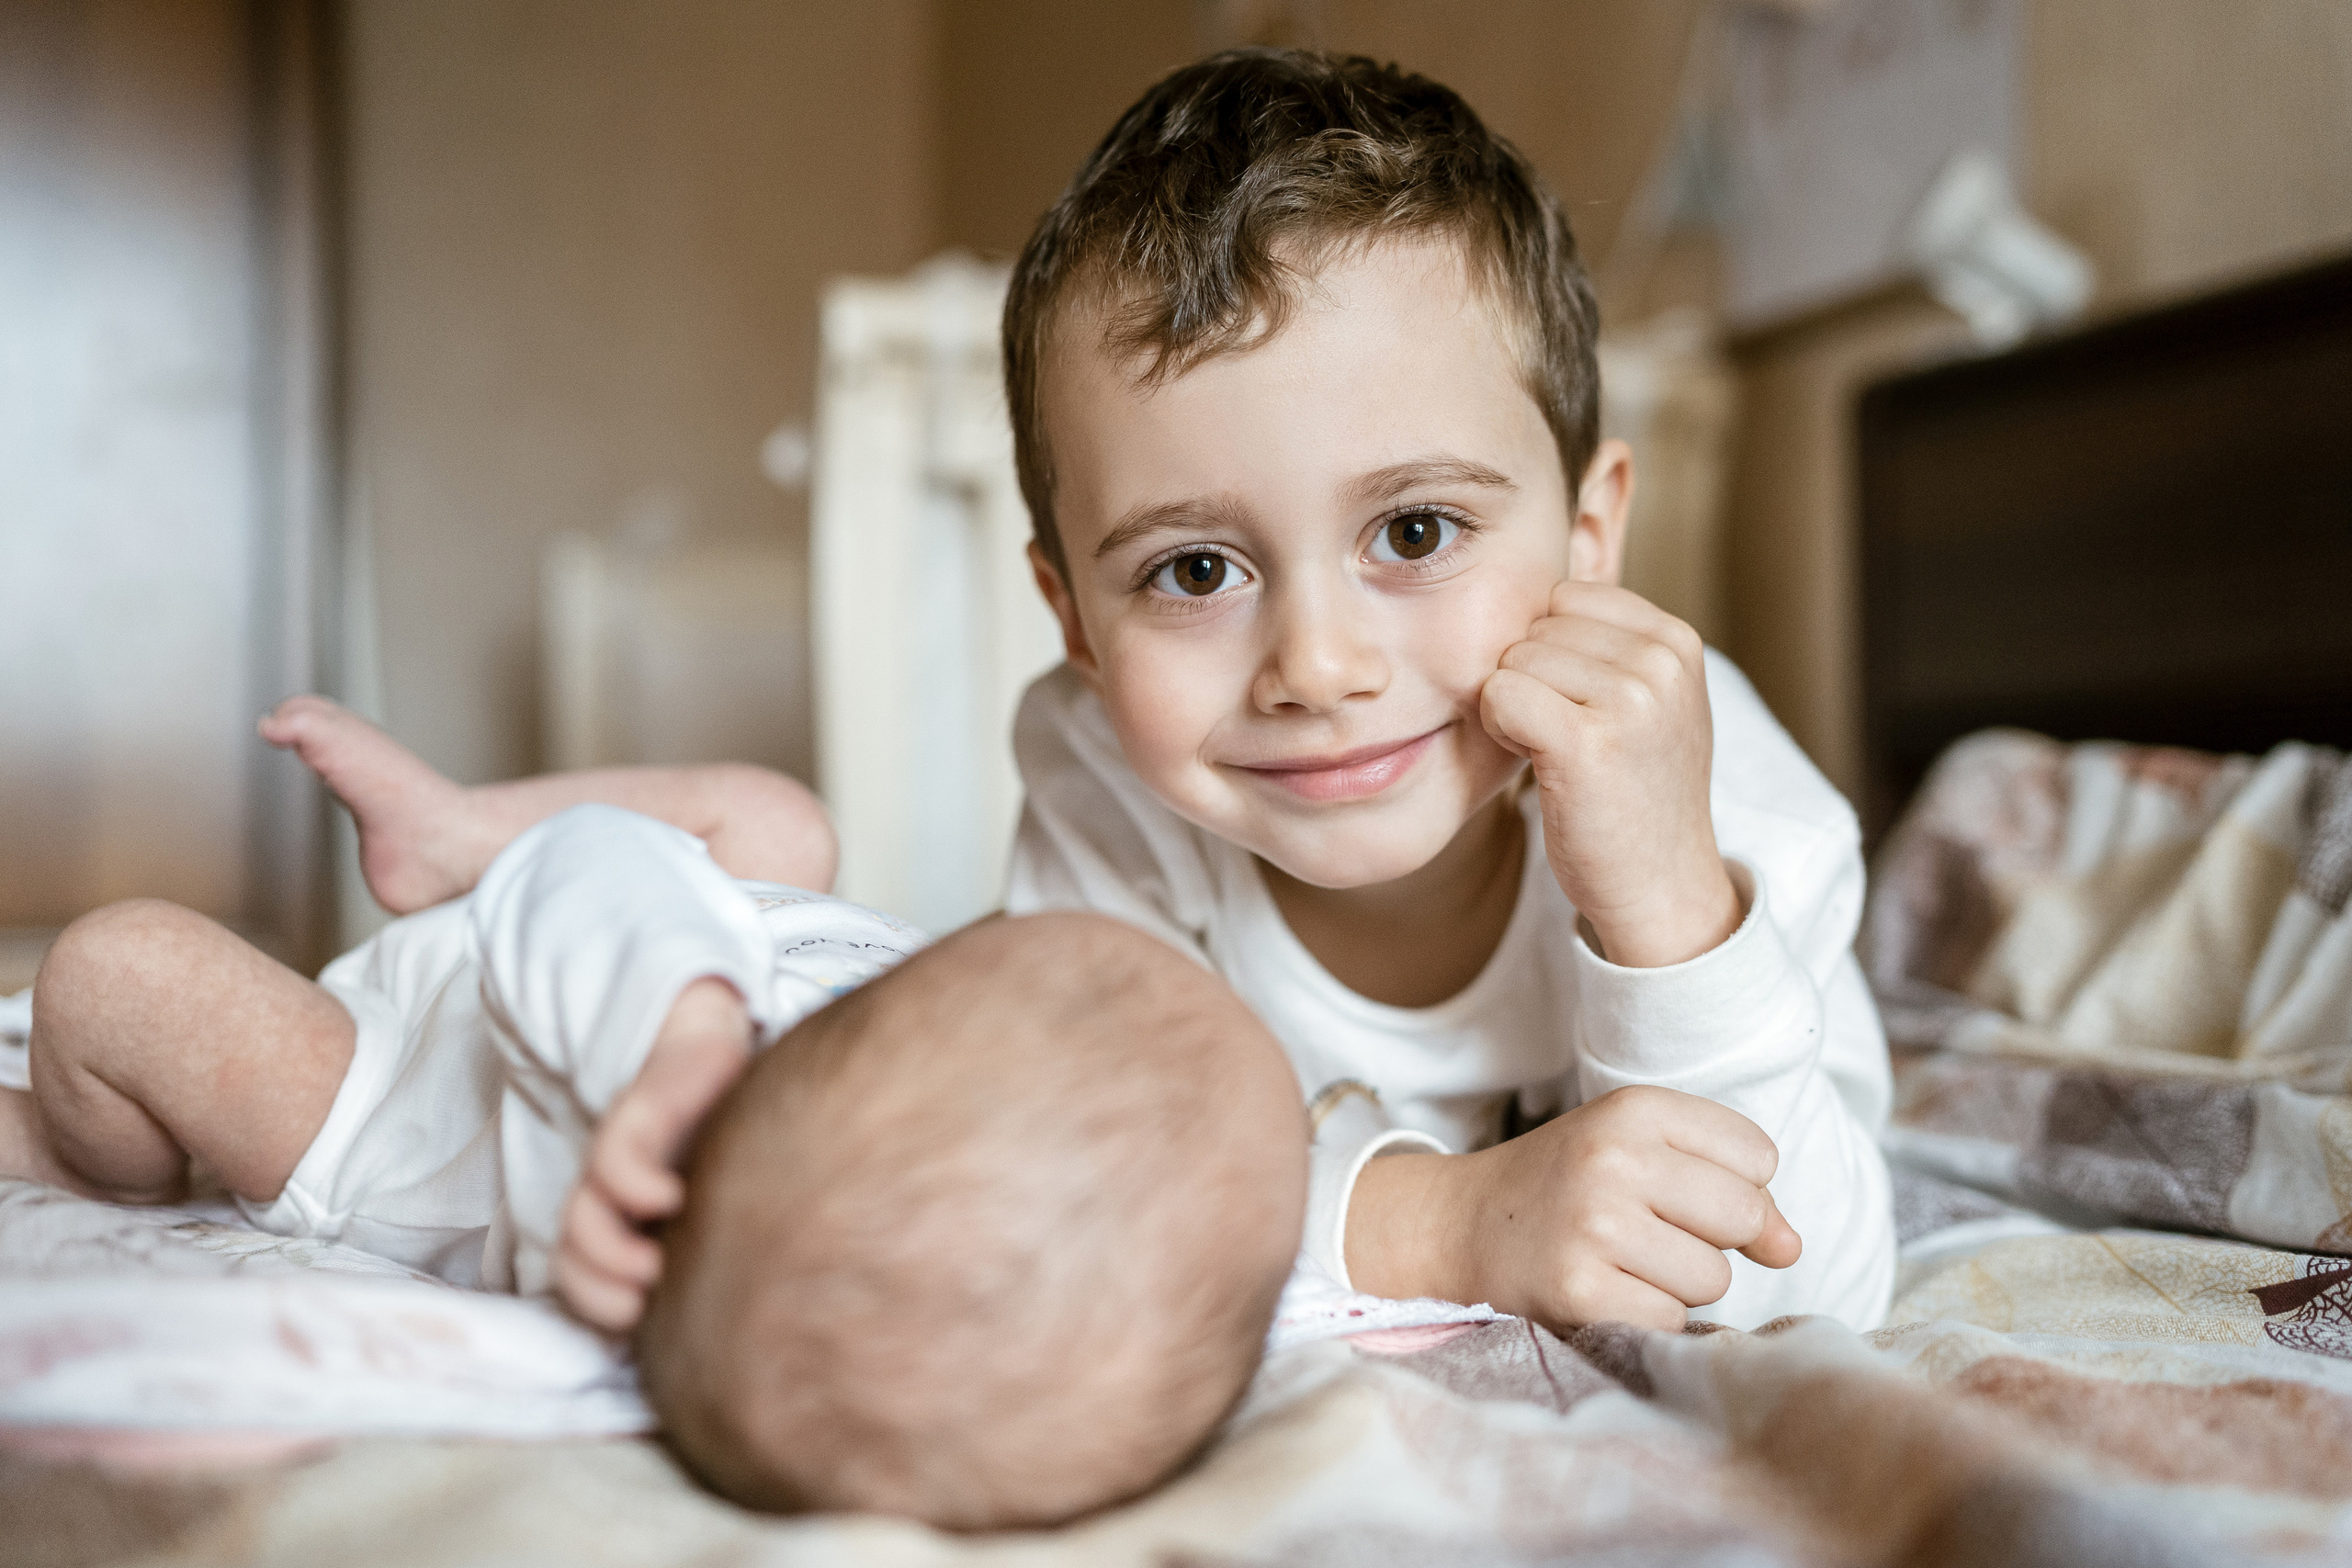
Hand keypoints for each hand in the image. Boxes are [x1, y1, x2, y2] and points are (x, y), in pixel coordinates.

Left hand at [553, 978, 752, 1332]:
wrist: (722, 1035)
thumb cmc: (734, 1124)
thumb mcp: (732, 1195)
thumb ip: (725, 1243)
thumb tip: (752, 1310)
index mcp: (629, 1215)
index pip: (584, 1275)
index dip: (600, 1305)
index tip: (643, 1321)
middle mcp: (615, 1187)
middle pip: (573, 1255)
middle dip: (600, 1292)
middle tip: (644, 1304)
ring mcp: (623, 1150)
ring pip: (582, 1216)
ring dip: (609, 1253)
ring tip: (652, 1269)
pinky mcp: (642, 1109)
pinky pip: (615, 1157)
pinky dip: (632, 1187)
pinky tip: (668, 1199)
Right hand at [1345, 1085, 1800, 1331]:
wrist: (1463, 1225)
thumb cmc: (1568, 1187)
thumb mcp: (1641, 1155)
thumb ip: (1733, 1189)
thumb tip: (1792, 1247)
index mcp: (1634, 1108)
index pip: (1758, 1155)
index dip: (1733, 1185)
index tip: (1678, 1190)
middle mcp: (1614, 1158)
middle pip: (1744, 1216)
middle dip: (1715, 1239)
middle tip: (1653, 1232)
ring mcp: (1595, 1225)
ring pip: (1713, 1277)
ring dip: (1680, 1283)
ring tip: (1623, 1261)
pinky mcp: (1580, 1290)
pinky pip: (1671, 1320)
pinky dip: (1648, 1317)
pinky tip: (1606, 1291)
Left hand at [1479, 580, 1740, 967]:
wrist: (1660, 885)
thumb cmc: (1636, 793)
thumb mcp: (1649, 700)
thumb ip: (1610, 641)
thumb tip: (1551, 573)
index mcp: (1676, 640)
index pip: (1565, 598)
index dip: (1549, 652)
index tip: (1579, 707)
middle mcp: (1660, 661)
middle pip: (1533, 629)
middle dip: (1530, 681)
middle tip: (1569, 741)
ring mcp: (1630, 699)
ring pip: (1510, 662)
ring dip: (1515, 710)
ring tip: (1561, 757)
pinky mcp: (1588, 741)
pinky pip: (1500, 696)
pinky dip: (1500, 729)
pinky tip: (1536, 764)